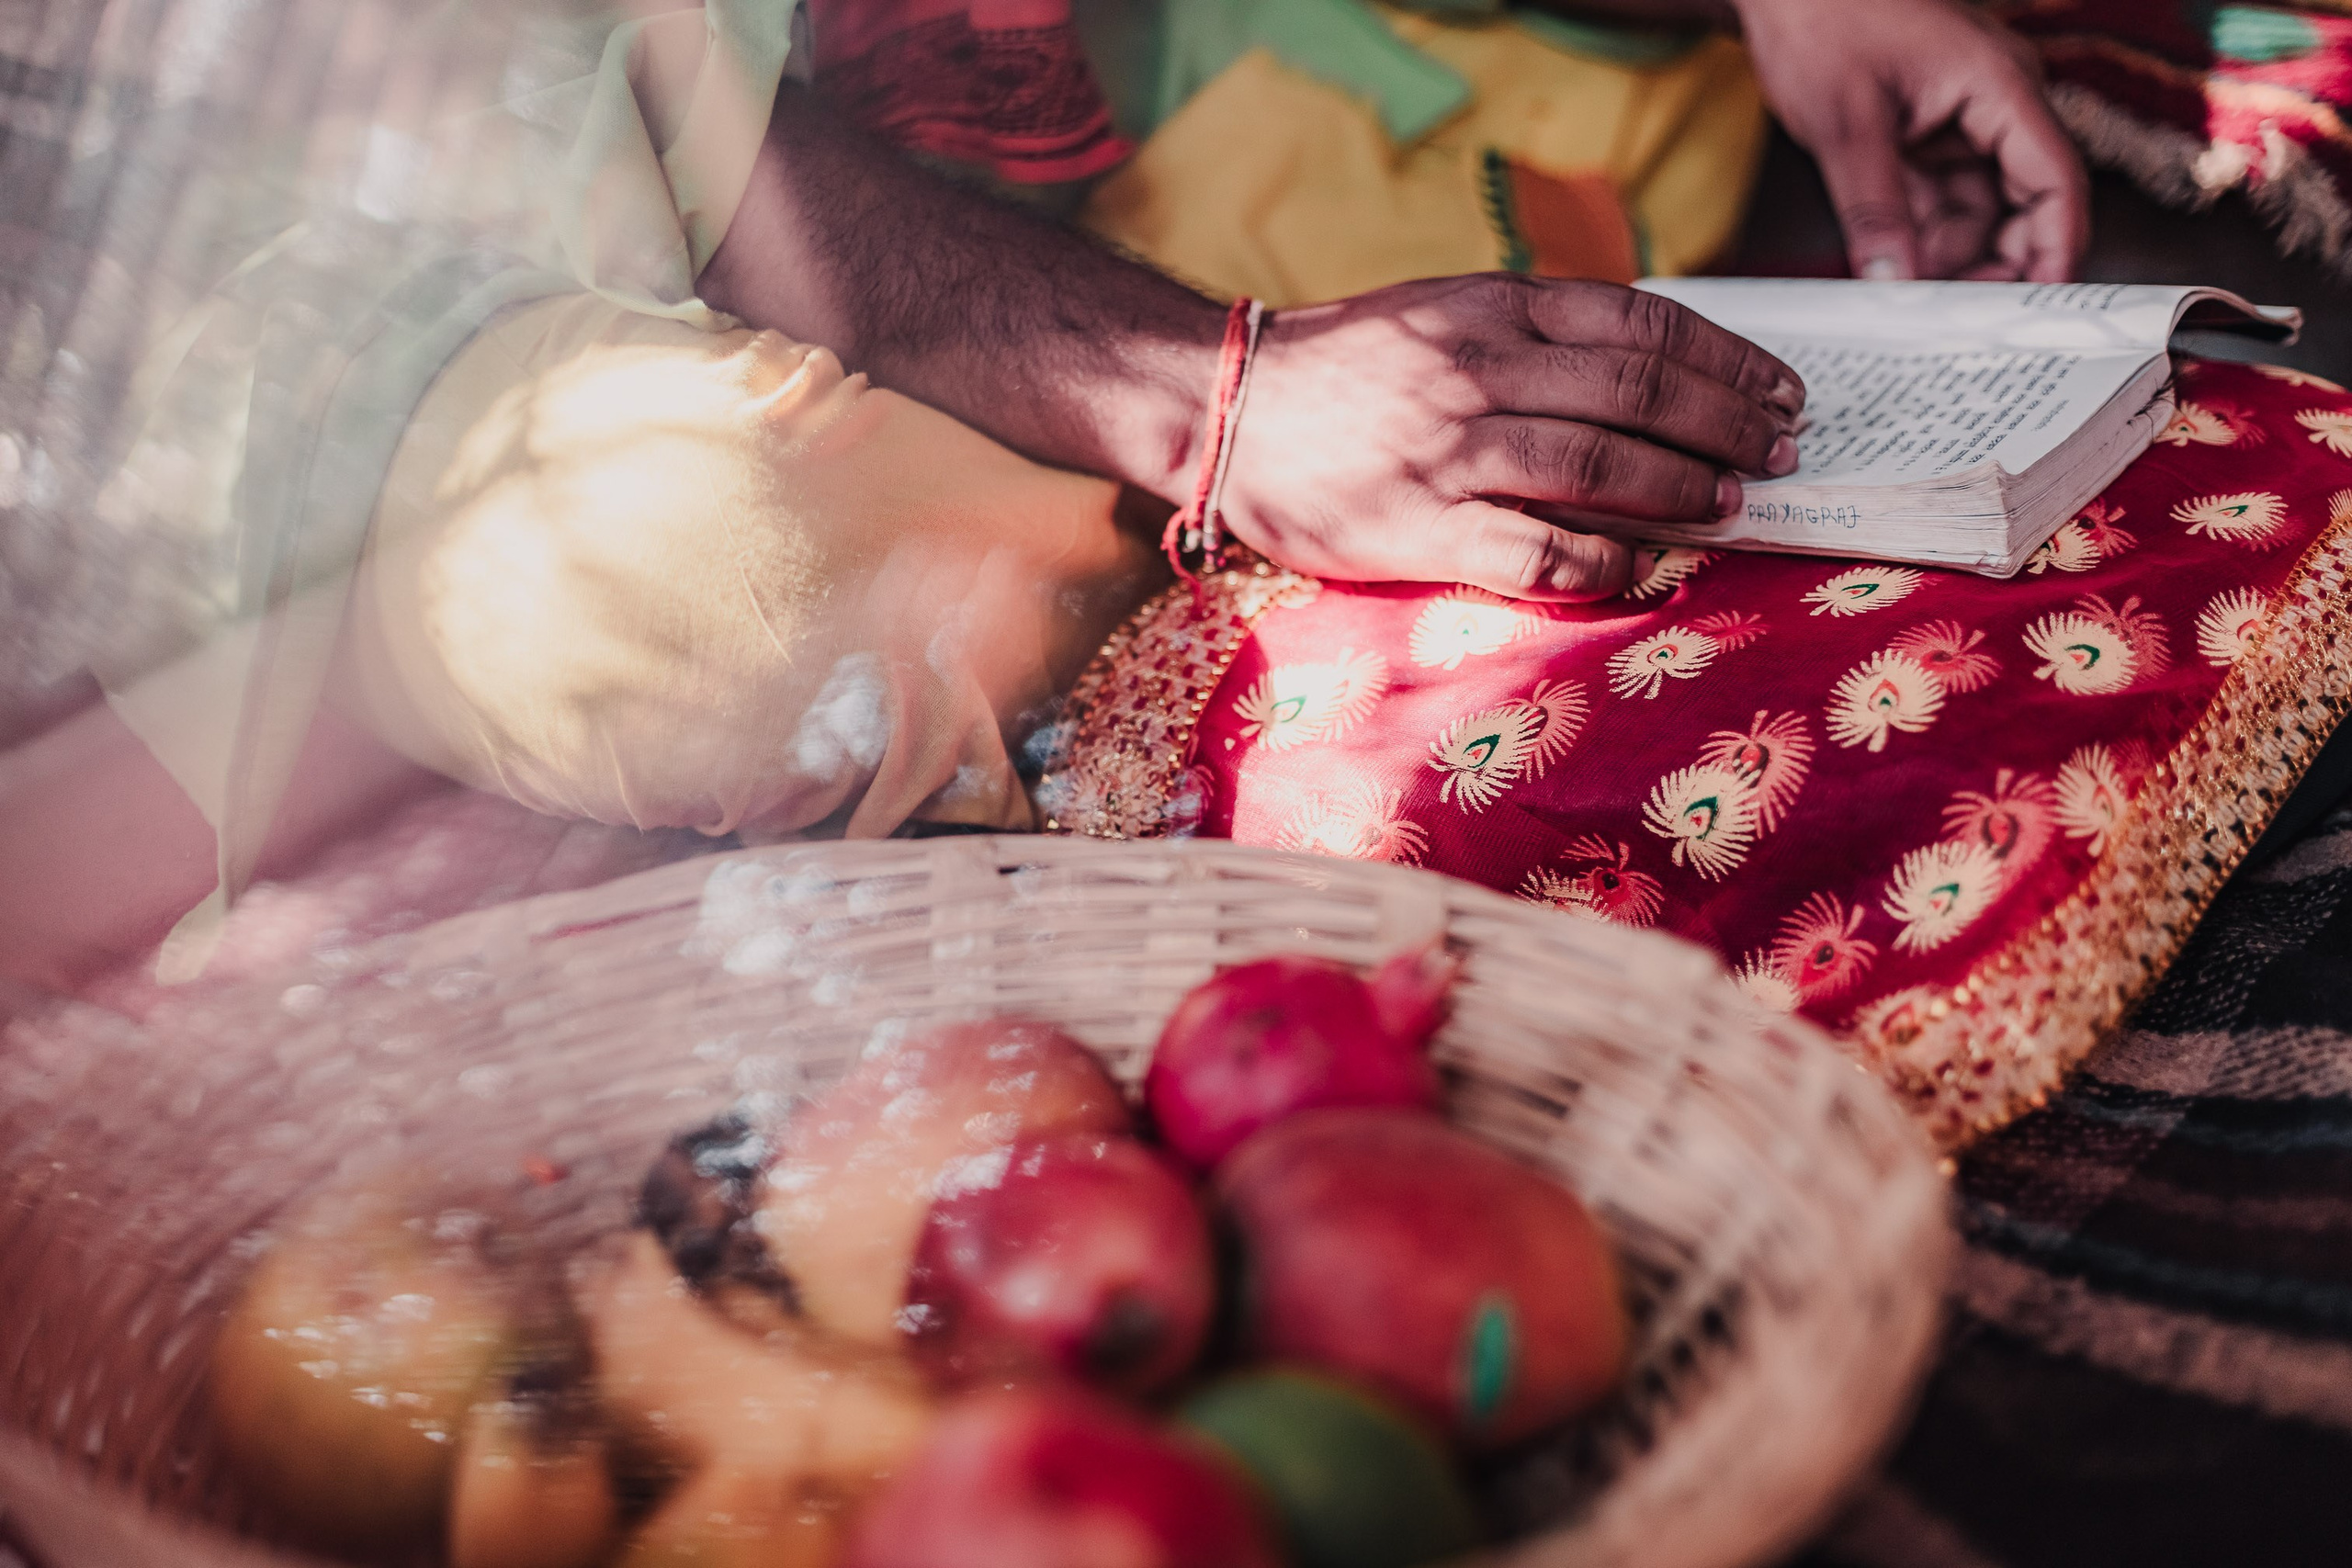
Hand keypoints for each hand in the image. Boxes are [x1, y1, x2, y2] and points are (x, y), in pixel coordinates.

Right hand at [1215, 275, 1803, 602]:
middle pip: (1641, 393)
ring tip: (1730, 504)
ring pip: (1603, 468)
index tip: (1779, 388)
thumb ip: (1536, 329)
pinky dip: (1607, 562)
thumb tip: (1652, 367)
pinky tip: (1642, 566)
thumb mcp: (1444, 309)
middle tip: (1781, 452)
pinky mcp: (1422, 528)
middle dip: (1729, 425)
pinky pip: (1540, 552)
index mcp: (1493, 308)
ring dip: (1685, 489)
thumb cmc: (1347, 365)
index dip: (1727, 359)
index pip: (1643, 324)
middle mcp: (1480, 372)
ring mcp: (1452, 452)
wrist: (1229, 409)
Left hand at [1734, 0, 2087, 281]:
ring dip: (1951, 258)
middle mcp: (1993, 104)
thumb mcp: (1846, 122)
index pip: (2055, 180)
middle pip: (2024, 203)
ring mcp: (1960, 122)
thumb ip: (1873, 208)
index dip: (2055, 248)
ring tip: (1916, 304)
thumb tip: (1894, 280)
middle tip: (1960, 319)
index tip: (2044, 306)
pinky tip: (1898, 274)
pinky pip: (1939, 200)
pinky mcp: (1924, 137)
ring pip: (1978, 210)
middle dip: (1997, 263)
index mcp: (1999, 86)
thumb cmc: (1824, 16)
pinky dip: (1921, 238)